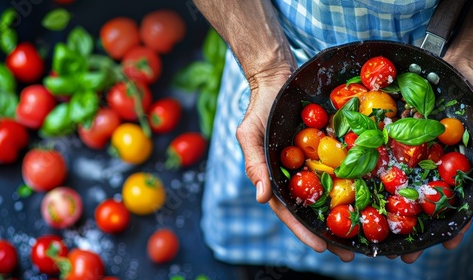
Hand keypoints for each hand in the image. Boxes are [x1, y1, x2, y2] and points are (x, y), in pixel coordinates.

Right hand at [235, 65, 355, 261]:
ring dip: (349, 213)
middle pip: (315, 209)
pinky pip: (348, 165)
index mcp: (277, 178)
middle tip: (351, 252)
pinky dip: (361, 180)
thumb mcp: (249, 134)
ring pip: (335, 192)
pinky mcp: (333, 147)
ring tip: (368, 234)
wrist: (280, 78)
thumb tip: (261, 198)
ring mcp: (318, 162)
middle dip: (332, 232)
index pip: (289, 210)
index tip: (321, 247)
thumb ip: (254, 165)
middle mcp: (299, 175)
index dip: (304, 230)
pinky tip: (376, 193)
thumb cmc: (260, 107)